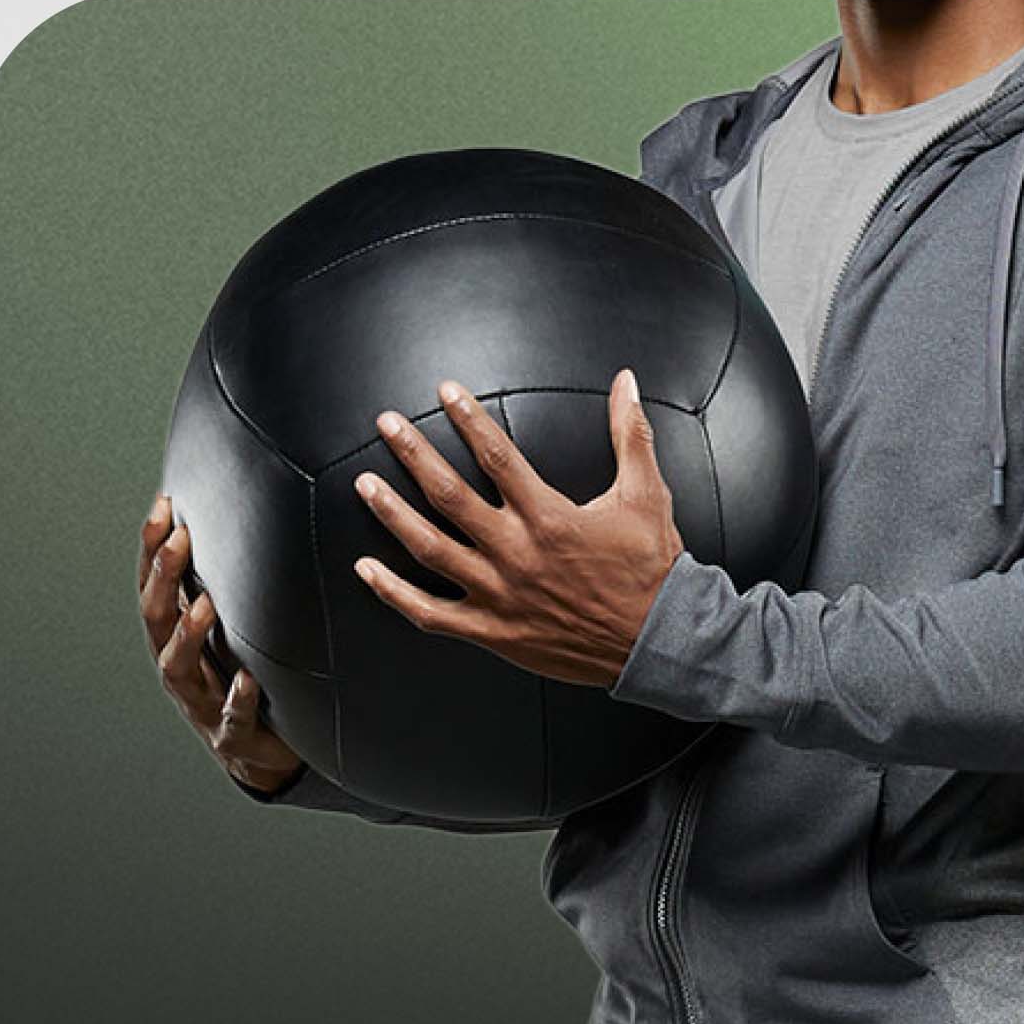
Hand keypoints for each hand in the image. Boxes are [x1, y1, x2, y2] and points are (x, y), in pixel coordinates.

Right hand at [142, 493, 303, 792]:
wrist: (256, 753)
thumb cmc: (240, 679)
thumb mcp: (226, 633)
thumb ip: (219, 589)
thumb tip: (223, 523)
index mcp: (172, 638)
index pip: (153, 585)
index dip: (152, 547)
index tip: (163, 505)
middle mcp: (178, 668)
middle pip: (156, 619)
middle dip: (164, 578)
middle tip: (178, 539)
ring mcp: (200, 703)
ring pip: (178, 668)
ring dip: (188, 635)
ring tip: (205, 605)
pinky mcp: (231, 735)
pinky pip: (232, 717)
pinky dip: (237, 698)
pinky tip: (247, 679)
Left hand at [344, 371, 685, 688]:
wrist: (658, 641)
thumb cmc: (651, 569)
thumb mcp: (646, 495)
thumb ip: (630, 434)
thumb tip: (626, 382)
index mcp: (549, 516)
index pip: (497, 455)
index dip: (468, 418)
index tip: (444, 392)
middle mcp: (516, 553)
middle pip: (450, 496)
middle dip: (413, 455)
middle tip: (386, 425)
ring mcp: (499, 594)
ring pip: (430, 550)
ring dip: (393, 514)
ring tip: (365, 484)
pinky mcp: (492, 631)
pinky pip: (431, 613)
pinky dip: (394, 593)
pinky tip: (366, 569)